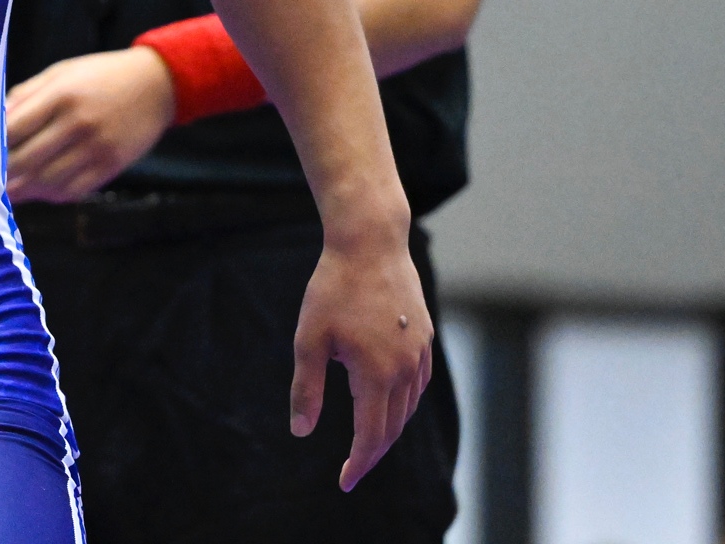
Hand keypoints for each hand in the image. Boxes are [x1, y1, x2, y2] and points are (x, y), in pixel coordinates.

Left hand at [4, 47, 175, 201]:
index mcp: (61, 95)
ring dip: (23, 190)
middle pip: (26, 159)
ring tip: (5, 192)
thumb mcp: (61, 73)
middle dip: (1, 174)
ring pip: (47, 181)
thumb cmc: (100, 76)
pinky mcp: (111, 166)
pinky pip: (73, 190)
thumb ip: (26, 95)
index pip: (13, 129)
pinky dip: (51, 194)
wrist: (157, 85)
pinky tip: (39, 190)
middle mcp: (78, 123)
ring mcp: (97, 147)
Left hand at [289, 229, 434, 491]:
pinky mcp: (424, 335)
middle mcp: (405, 368)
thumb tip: (300, 432)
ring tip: (367, 439)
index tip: (344, 482)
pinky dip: (404, 401)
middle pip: (393, 427)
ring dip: (390, 428)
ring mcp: (419, 351)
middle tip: (353, 467)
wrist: (370, 242)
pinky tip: (390, 400)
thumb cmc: (333, 288)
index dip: (358, 464)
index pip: (371, 436)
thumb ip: (307, 388)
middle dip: (373, 452)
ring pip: (409, 406)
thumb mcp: (309, 339)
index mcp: (376, 374)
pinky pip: (418, 382)